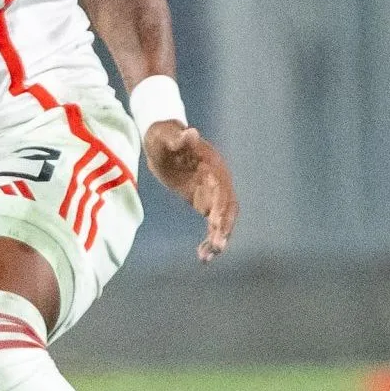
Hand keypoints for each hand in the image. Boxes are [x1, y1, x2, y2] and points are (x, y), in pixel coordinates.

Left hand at [142, 121, 236, 261]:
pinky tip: (202, 255)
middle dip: (223, 228)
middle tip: (216, 248)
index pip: (222, 189)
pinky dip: (209, 238)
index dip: (221, 206)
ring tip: (207, 257)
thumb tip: (191, 132)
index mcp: (212, 165)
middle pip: (228, 208)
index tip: (216, 224)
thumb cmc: (162, 137)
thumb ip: (178, 138)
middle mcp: (218, 180)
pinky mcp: (204, 202)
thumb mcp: (165, 137)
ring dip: (219, 238)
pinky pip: (212, 224)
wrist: (161, 141)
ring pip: (223, 219)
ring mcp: (213, 192)